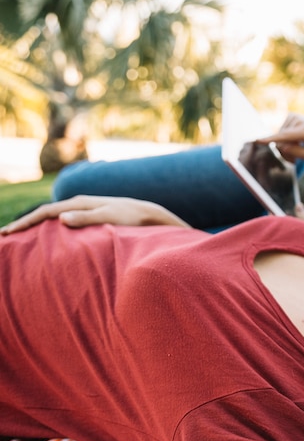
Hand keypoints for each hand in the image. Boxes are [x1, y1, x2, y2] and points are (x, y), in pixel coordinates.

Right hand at [0, 195, 190, 234]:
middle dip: (25, 223)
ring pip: (54, 216)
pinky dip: (51, 227)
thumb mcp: (111, 219)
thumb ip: (88, 218)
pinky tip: (49, 237)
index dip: (26, 222)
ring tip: (20, 236)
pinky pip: (65, 221)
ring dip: (36, 225)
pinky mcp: (92, 216)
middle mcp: (81, 204)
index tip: (7, 233)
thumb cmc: (133, 219)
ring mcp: (86, 209)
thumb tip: (61, 218)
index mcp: (81, 203)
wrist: (151, 215)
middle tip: (5, 235)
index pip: (46, 212)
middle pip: (46, 212)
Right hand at [261, 113, 303, 161]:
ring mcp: (293, 117)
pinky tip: (297, 141)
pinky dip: (287, 139)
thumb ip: (299, 153)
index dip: (270, 139)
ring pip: (280, 138)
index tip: (258, 140)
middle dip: (285, 153)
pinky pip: (282, 133)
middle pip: (281, 142)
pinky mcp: (290, 116)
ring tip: (299, 150)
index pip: (285, 136)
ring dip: (287, 147)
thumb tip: (282, 148)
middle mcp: (298, 121)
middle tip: (295, 161)